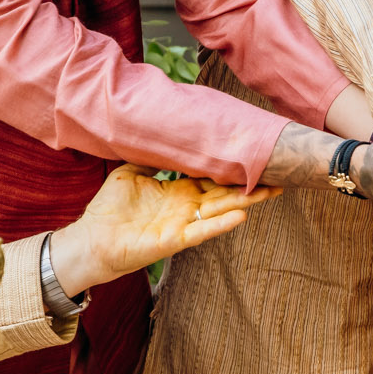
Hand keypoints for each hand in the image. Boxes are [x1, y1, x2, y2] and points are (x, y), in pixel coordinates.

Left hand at [51, 165, 277, 293]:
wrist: (92, 238)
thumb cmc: (110, 208)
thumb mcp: (130, 172)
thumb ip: (151, 156)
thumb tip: (164, 134)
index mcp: (179, 190)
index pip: (212, 177)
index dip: (232, 168)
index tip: (254, 155)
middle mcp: (186, 206)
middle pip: (226, 193)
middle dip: (252, 184)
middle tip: (280, 172)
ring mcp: (183, 223)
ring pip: (221, 210)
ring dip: (247, 202)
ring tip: (273, 191)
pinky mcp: (175, 240)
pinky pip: (202, 231)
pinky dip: (221, 224)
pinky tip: (241, 216)